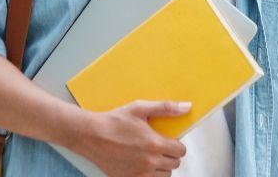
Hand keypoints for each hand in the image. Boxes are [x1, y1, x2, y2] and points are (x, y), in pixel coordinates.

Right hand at [71, 100, 190, 175]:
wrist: (91, 135)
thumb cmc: (114, 121)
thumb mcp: (140, 108)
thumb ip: (165, 108)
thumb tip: (186, 107)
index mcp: (155, 144)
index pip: (181, 151)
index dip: (176, 144)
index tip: (169, 140)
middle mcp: (149, 162)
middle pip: (174, 164)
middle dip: (170, 154)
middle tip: (158, 146)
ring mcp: (140, 174)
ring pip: (164, 175)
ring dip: (161, 166)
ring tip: (150, 155)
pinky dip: (149, 174)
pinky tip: (140, 163)